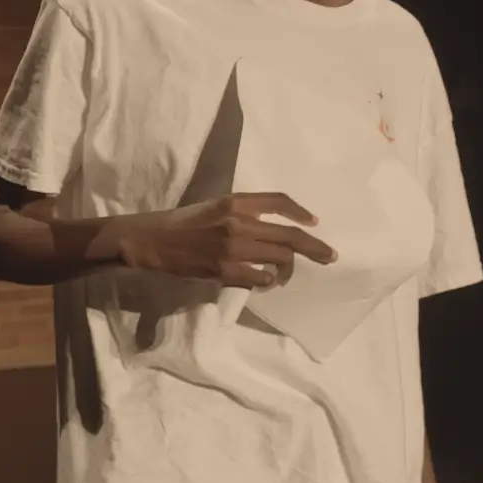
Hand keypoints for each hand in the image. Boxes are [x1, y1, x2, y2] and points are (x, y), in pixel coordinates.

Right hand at [118, 192, 336, 286]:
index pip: (278, 201)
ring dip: (288, 269)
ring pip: (279, 259)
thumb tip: (271, 228)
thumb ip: (242, 212)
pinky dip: (267, 281)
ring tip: (285, 275)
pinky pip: (260, 278)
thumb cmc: (182, 222)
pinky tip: (264, 281)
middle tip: (329, 257)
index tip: (314, 223)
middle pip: (290, 236)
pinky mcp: (225, 269)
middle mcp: (239, 221)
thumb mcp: (214, 206)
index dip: (301, 212)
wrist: (152, 240)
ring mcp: (234, 247)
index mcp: (235, 201)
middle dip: (315, 248)